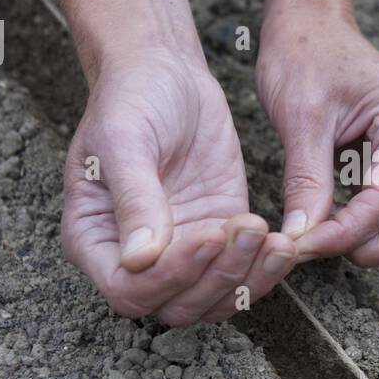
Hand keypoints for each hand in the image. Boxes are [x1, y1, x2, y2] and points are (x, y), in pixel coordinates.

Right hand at [62, 49, 296, 323]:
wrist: (166, 72)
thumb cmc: (131, 100)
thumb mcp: (124, 140)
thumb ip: (133, 199)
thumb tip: (140, 259)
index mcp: (95, 240)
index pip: (128, 291)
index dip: (168, 278)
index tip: (206, 237)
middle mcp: (137, 258)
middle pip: (176, 305)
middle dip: (217, 277)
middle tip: (246, 232)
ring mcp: (182, 250)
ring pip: (214, 298)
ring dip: (248, 278)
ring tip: (273, 240)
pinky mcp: (219, 234)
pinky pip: (243, 272)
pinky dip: (265, 267)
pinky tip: (283, 241)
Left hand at [256, 2, 378, 265]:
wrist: (310, 22)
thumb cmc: (305, 54)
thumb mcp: (300, 117)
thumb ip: (306, 180)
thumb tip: (301, 238)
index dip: (347, 232)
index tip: (302, 245)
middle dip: (376, 246)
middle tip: (320, 246)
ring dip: (376, 240)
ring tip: (322, 233)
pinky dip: (371, 226)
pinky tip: (330, 220)